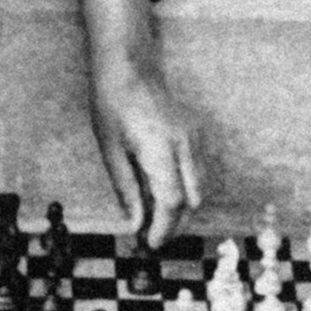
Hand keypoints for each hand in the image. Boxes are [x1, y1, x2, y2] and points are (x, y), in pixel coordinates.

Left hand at [87, 56, 202, 244]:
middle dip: (175, 224)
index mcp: (160, 148)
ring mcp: (194, 137)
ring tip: (154, 221)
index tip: (149, 245)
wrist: (129, 66)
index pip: (172, 201)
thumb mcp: (110, 150)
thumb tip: (135, 225)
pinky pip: (197, 172)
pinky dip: (185, 190)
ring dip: (181, 209)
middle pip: (192, 200)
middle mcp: (184, 144)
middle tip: (151, 239)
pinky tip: (162, 195)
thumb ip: (126, 189)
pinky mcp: (195, 134)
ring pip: (199, 188)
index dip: (163, 229)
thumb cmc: (112, 104)